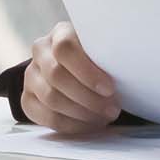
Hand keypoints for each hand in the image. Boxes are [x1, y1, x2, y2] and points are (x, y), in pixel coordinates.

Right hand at [20, 22, 122, 136]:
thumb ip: (109, 56)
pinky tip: (89, 125)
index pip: (65, 48)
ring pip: (51, 98)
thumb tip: (132, 70)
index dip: (87, 71)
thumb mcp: (105, 50)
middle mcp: (40, 51)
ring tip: (104, 118)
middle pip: (57, 75)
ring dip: (82, 113)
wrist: (81, 71)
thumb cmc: (100, 60)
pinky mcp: (28, 98)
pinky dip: (71, 125)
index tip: (109, 88)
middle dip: (88, 98)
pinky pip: (46, 117)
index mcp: (61, 33)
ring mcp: (31, 75)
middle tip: (112, 109)